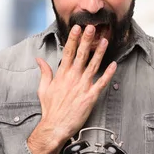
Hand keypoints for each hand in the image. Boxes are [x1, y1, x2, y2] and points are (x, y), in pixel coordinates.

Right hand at [28, 24, 116, 153]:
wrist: (55, 126)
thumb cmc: (50, 109)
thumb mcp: (43, 88)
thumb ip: (44, 72)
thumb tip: (39, 59)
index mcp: (62, 75)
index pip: (68, 53)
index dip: (73, 39)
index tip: (77, 28)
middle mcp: (72, 78)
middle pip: (81, 55)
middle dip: (86, 40)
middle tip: (92, 27)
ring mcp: (82, 87)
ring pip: (93, 66)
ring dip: (99, 53)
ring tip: (105, 41)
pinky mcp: (90, 97)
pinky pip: (101, 83)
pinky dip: (108, 74)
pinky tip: (113, 65)